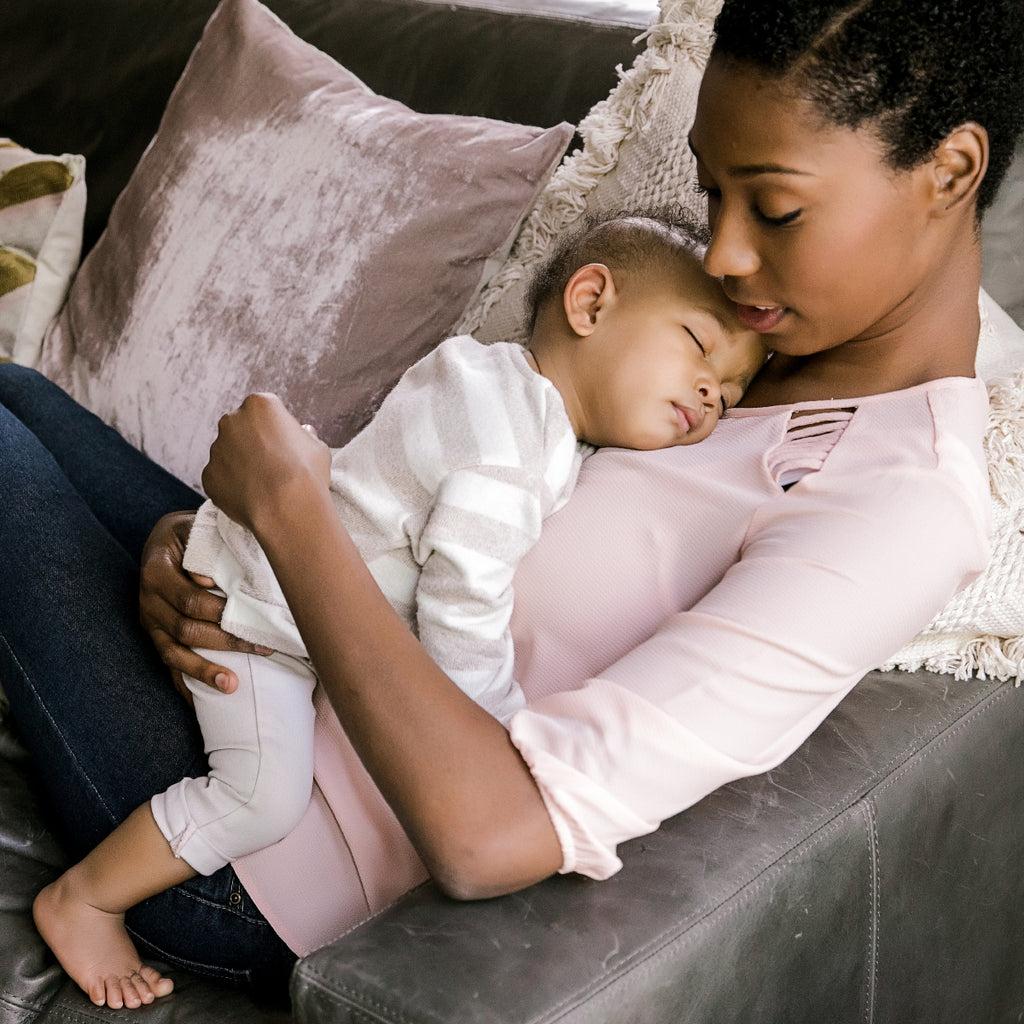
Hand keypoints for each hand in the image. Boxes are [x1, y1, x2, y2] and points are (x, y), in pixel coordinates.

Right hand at [139, 511, 271, 694]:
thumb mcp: (198, 528)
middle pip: (185, 629)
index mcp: (157, 569)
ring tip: (232, 685)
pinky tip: (203, 699)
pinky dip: (185, 682)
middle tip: (263, 649)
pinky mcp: (155, 635)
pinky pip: (167, 664)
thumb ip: (205, 546)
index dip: (221, 613)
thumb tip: (207, 580)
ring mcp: (149, 620)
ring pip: (173, 652)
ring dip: (204, 670)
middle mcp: (148, 598)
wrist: (169, 538)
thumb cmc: (194, 532)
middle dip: (226, 642)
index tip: (255, 621)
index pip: (190, 600)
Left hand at [201, 393, 331, 536]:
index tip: (286, 446)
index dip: (277, 429)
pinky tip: (253, 497)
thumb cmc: (307, 473)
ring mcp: (216, 449)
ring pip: (229, 454)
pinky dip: (233, 486)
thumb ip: (304, 435)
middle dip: (253, 443)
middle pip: (241, 428)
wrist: (288, 507)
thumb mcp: (316, 446)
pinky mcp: (208, 475)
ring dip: (242, 465)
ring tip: (265, 486)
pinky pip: (221, 478)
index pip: (264, 411)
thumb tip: (303, 432)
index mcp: (259, 405)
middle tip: (273, 465)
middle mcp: (232, 421)